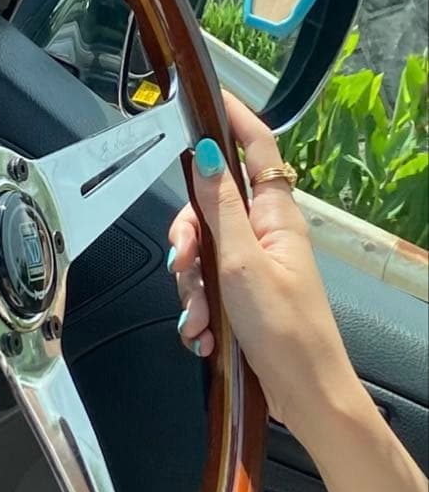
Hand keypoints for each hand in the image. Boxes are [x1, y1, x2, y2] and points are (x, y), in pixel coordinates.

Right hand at [169, 93, 361, 446]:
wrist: (305, 395)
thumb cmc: (285, 331)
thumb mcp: (242, 264)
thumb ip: (219, 207)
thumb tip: (206, 153)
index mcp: (274, 216)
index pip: (256, 148)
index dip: (233, 119)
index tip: (205, 96)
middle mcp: (264, 234)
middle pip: (209, 208)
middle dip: (187, 241)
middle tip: (186, 268)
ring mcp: (253, 266)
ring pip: (201, 253)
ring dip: (191, 287)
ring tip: (201, 321)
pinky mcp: (243, 297)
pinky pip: (205, 288)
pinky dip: (198, 312)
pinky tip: (204, 337)